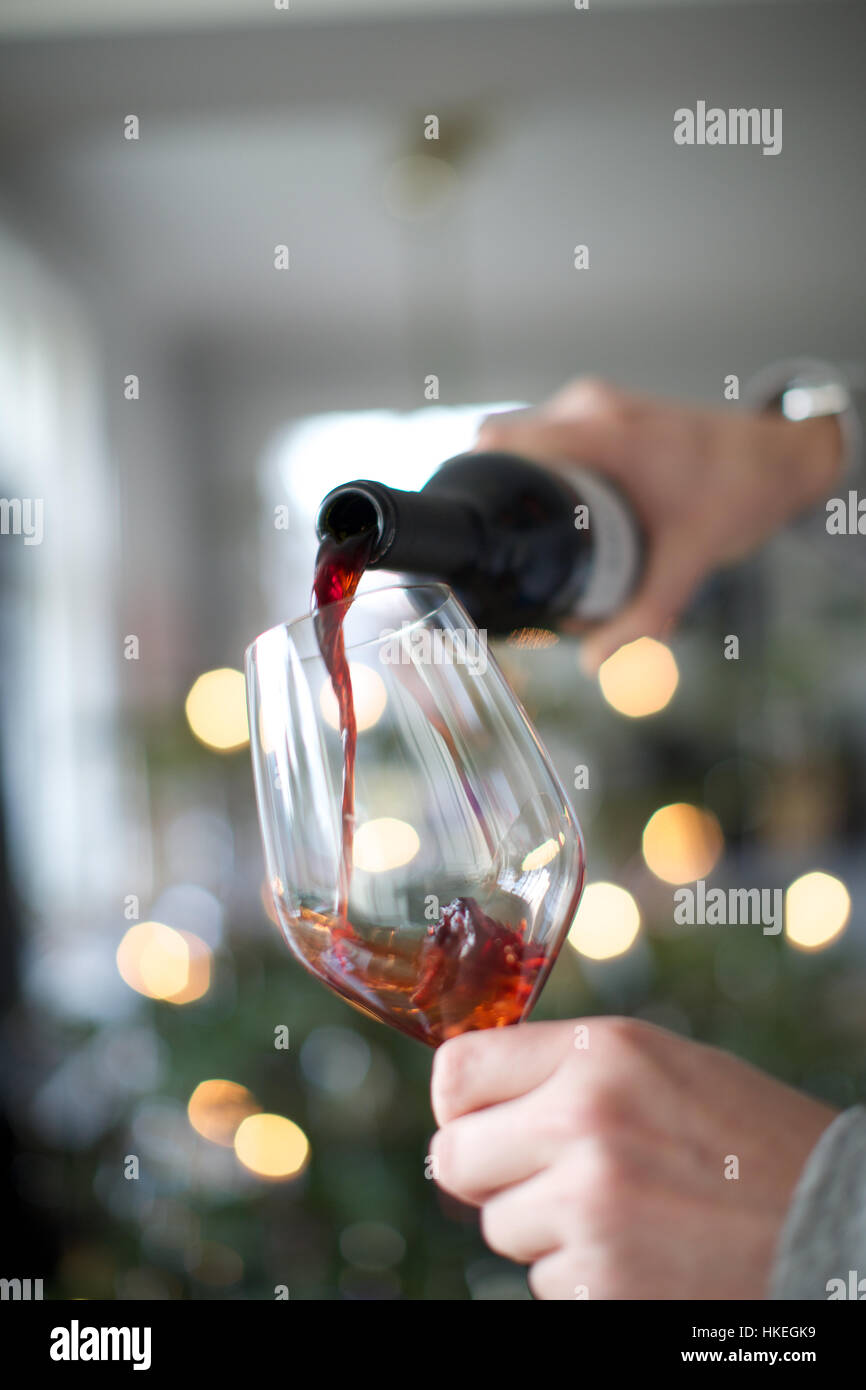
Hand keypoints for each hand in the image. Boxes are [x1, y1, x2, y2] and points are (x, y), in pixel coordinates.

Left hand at [430, 1018, 835, 1299]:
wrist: (831, 1222)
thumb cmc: (748, 1137)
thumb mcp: (660, 1065)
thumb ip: (566, 1069)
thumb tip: (471, 1099)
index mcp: (599, 1052)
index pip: (456, 1071)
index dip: (458, 1104)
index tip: (477, 1120)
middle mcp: (584, 1120)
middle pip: (453, 1156)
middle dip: (486, 1173)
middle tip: (541, 1175)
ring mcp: (590, 1206)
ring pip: (498, 1226)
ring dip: (542, 1228)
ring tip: (623, 1212)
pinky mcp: (600, 1282)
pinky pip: (542, 1281)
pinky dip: (579, 1276)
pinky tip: (641, 1253)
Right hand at [477, 378, 842, 671]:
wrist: (775, 458)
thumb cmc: (737, 495)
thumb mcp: (688, 562)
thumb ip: (642, 615)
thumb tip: (594, 663)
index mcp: (607, 434)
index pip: (504, 441)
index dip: (474, 481)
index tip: (470, 527)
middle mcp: (591, 408)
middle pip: (503, 441)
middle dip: (497, 493)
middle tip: (508, 547)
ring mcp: (593, 403)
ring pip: (523, 437)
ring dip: (520, 480)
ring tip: (536, 531)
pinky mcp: (597, 409)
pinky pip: (547, 435)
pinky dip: (541, 467)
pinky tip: (560, 507)